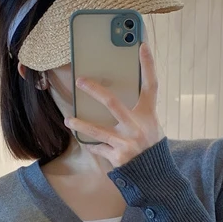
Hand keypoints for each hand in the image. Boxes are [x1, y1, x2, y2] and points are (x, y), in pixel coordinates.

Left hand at [63, 42, 164, 168]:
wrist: (155, 176)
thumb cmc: (150, 147)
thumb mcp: (150, 127)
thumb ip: (135, 114)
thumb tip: (109, 99)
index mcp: (148, 115)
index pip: (151, 85)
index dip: (148, 65)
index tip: (141, 45)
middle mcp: (137, 127)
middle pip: (113, 103)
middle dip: (95, 90)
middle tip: (80, 81)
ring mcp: (126, 142)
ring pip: (97, 130)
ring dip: (80, 124)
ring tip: (67, 119)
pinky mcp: (117, 156)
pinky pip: (98, 147)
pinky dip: (91, 144)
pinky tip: (84, 141)